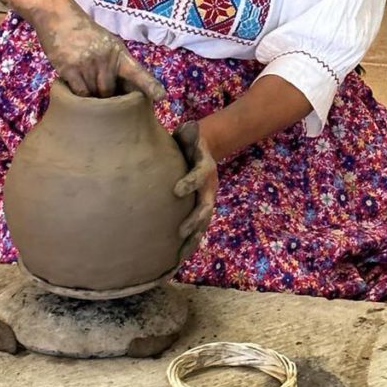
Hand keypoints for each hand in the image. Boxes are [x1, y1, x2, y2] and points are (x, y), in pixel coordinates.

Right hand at [24, 0, 164, 99]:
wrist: (58, 16)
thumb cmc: (85, 33)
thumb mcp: (107, 43)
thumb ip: (115, 64)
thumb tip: (124, 91)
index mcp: (119, 52)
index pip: (137, 71)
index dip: (149, 85)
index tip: (161, 97)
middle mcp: (106, 58)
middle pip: (111, 92)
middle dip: (108, 97)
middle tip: (101, 94)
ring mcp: (87, 64)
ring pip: (94, 95)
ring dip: (91, 96)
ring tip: (85, 83)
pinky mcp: (69, 69)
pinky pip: (79, 93)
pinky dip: (78, 95)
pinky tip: (75, 87)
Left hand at [172, 121, 217, 261]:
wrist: (202, 151)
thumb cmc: (187, 142)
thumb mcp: (188, 135)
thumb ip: (188, 134)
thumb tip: (190, 125)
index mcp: (205, 168)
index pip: (199, 176)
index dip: (190, 183)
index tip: (177, 190)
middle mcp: (209, 188)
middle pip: (205, 208)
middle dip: (195, 220)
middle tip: (181, 231)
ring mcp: (206, 202)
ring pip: (203, 224)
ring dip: (193, 240)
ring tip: (180, 255)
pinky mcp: (199, 212)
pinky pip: (197, 231)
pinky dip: (189, 246)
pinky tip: (177, 261)